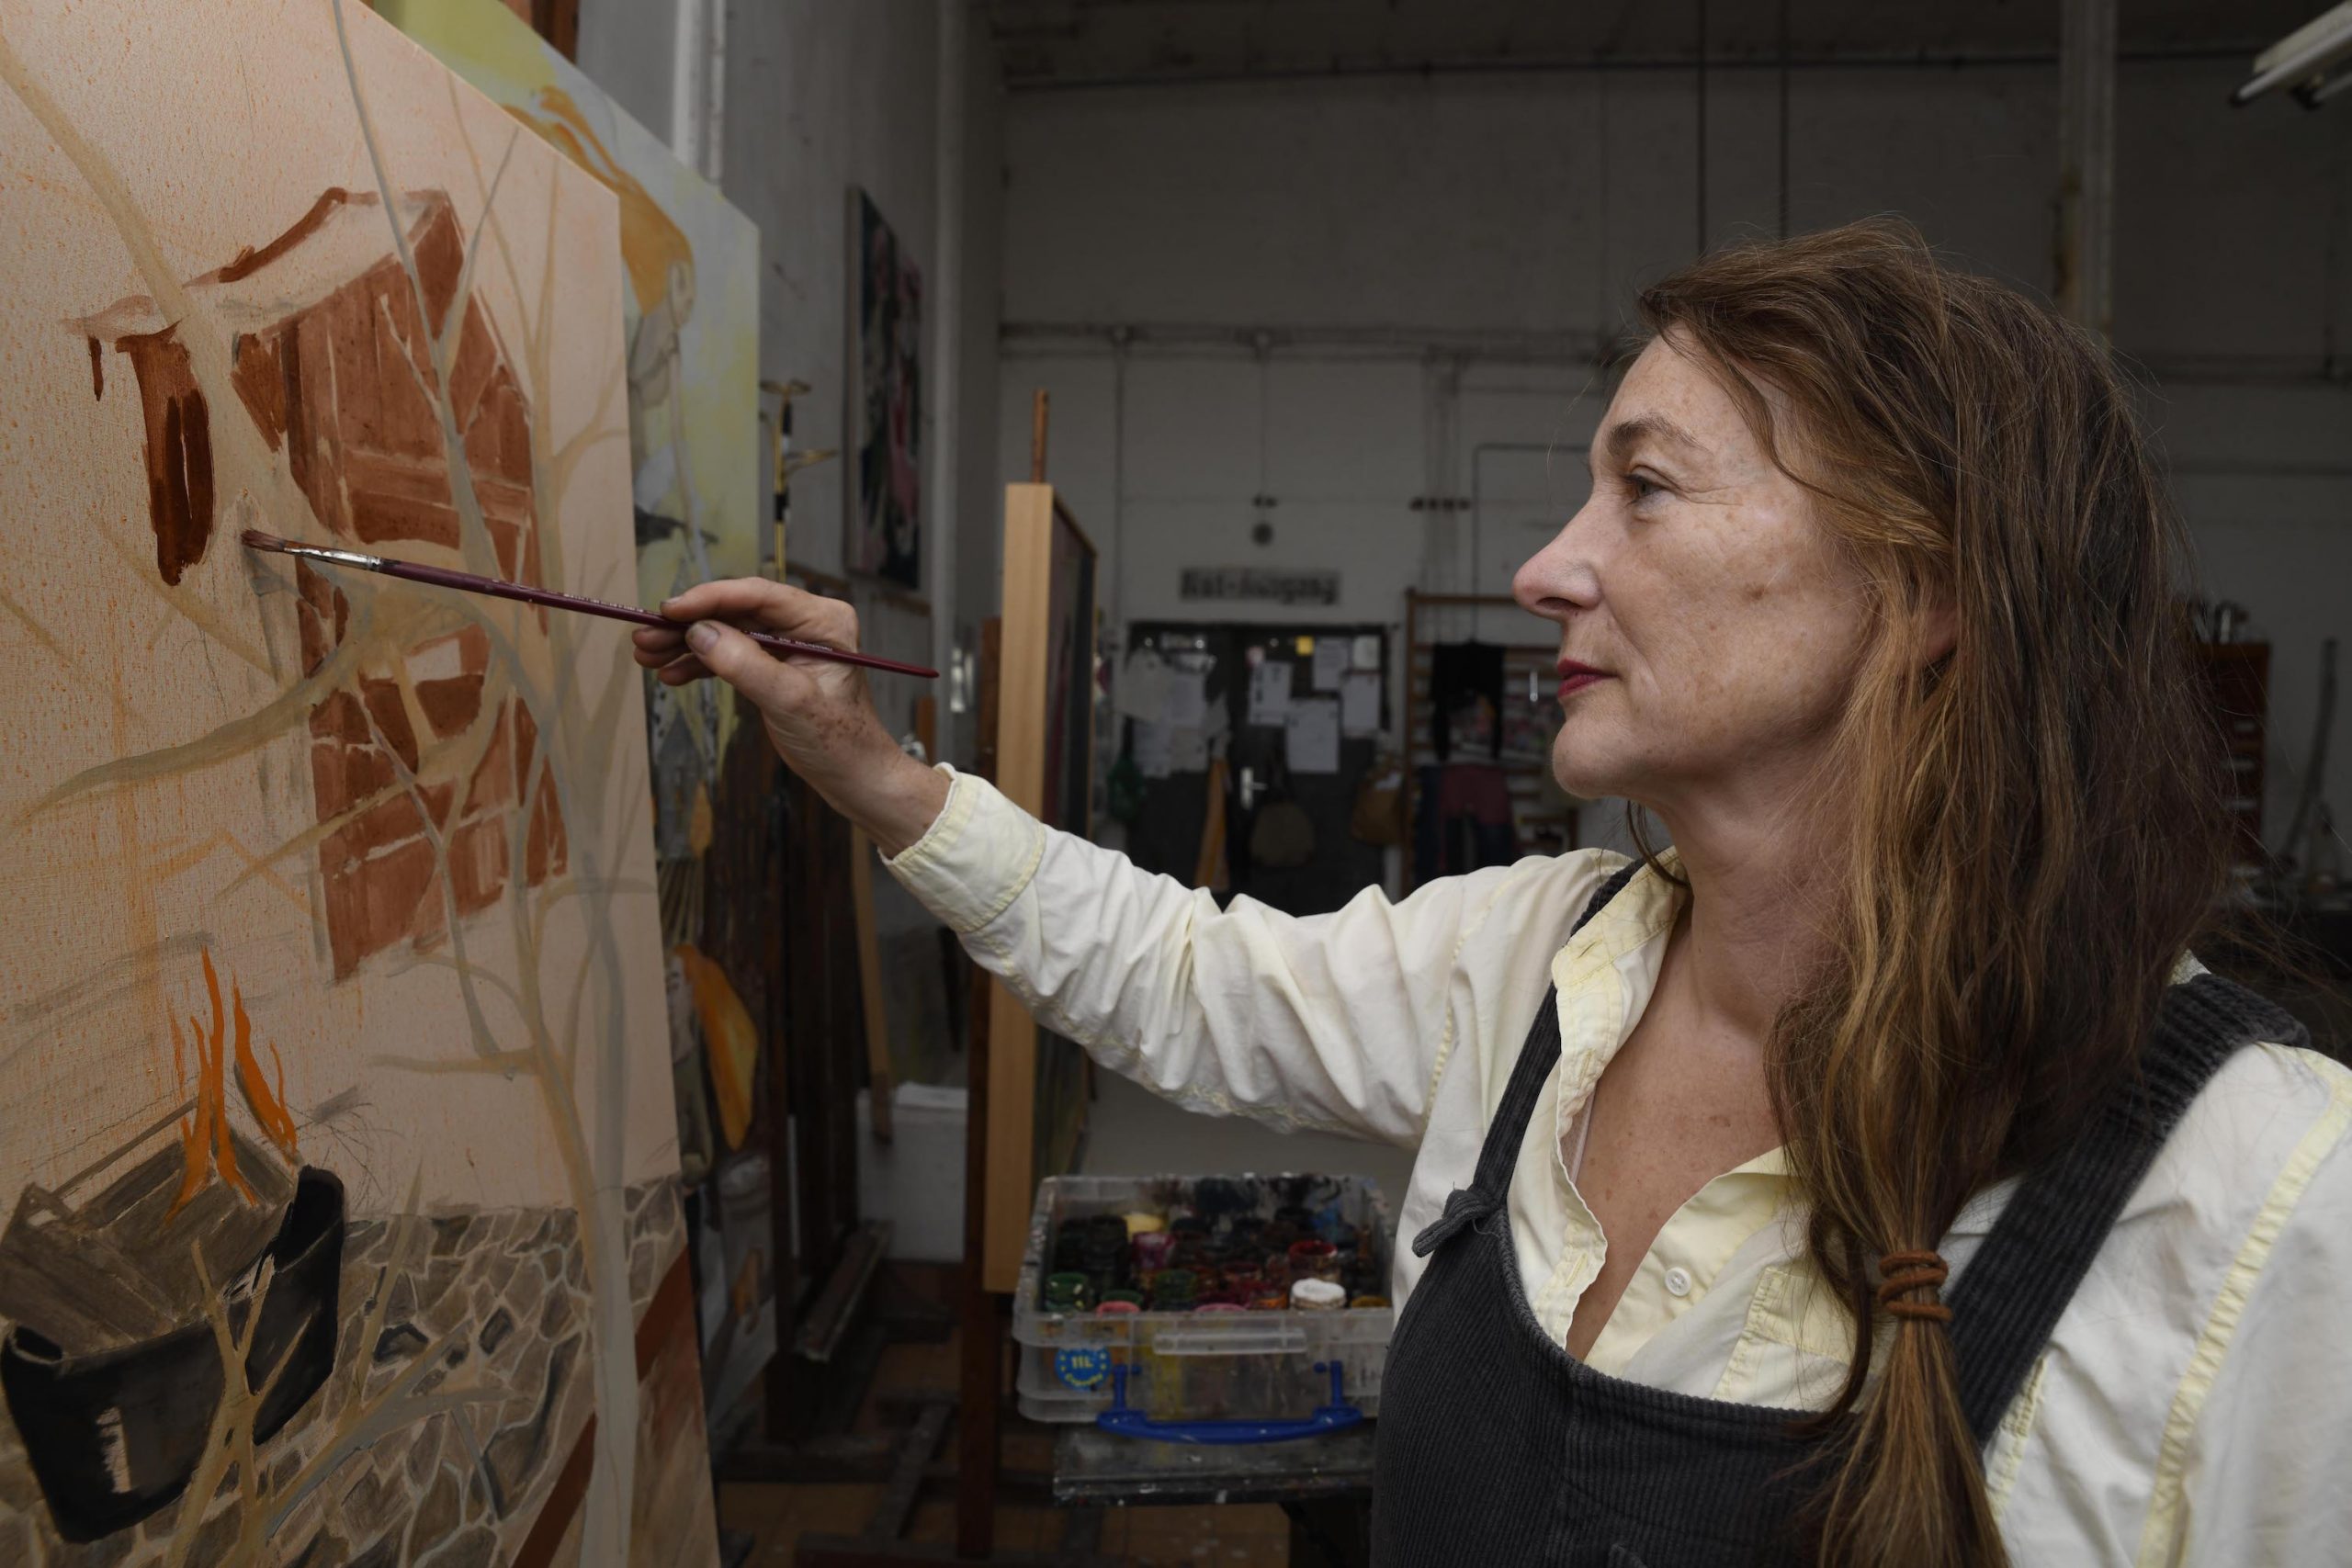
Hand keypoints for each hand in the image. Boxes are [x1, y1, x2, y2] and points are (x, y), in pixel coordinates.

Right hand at [630, 579, 948, 853]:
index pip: (758, 595)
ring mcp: (788, 644)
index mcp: (823, 620)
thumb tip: (699, 632)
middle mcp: (806, 624)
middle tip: (644, 635)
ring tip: (646, 655)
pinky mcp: (774, 665)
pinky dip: (700, 664)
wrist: (856, 777)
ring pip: (727, 632)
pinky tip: (670, 673)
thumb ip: (745, 665)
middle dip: (687, 624)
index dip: (709, 599)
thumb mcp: (791, 703)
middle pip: (735, 611)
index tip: (668, 609)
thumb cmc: (840, 741)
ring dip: (686, 644)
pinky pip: (730, 655)